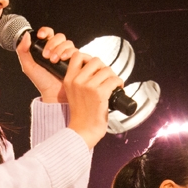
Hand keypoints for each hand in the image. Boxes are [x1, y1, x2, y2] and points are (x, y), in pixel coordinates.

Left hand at [16, 27, 76, 100]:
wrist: (53, 95)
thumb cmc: (42, 82)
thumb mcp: (29, 66)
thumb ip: (23, 51)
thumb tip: (26, 35)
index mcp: (48, 48)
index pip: (49, 33)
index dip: (45, 31)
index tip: (41, 36)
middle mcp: (59, 50)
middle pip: (59, 37)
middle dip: (52, 43)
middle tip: (46, 55)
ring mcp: (69, 55)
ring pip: (68, 43)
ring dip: (60, 49)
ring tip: (53, 61)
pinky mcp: (77, 61)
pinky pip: (76, 51)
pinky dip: (70, 53)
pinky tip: (63, 60)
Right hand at [16, 28, 121, 148]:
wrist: (83, 131)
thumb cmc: (81, 115)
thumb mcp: (73, 93)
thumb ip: (79, 80)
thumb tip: (95, 68)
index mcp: (69, 80)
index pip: (77, 55)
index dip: (88, 57)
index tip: (94, 67)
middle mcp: (77, 81)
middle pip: (95, 60)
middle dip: (103, 68)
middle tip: (106, 77)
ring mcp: (88, 86)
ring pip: (107, 70)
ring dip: (113, 76)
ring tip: (113, 84)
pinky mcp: (100, 93)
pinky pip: (114, 80)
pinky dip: (119, 83)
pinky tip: (118, 88)